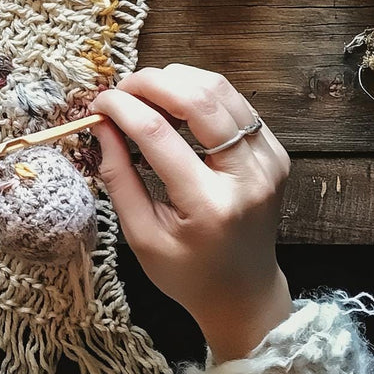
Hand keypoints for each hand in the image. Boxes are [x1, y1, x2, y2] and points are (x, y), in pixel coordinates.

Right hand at [93, 65, 291, 361]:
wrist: (245, 294)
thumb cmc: (188, 273)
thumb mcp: (141, 236)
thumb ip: (118, 176)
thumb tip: (100, 122)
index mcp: (210, 205)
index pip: (158, 134)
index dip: (122, 108)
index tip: (98, 103)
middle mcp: (248, 177)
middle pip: (198, 99)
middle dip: (151, 83)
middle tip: (121, 90)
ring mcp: (268, 161)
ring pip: (220, 90)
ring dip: (176, 80)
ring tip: (145, 94)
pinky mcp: (275, 152)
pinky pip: (235, 102)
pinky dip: (200, 92)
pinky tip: (175, 104)